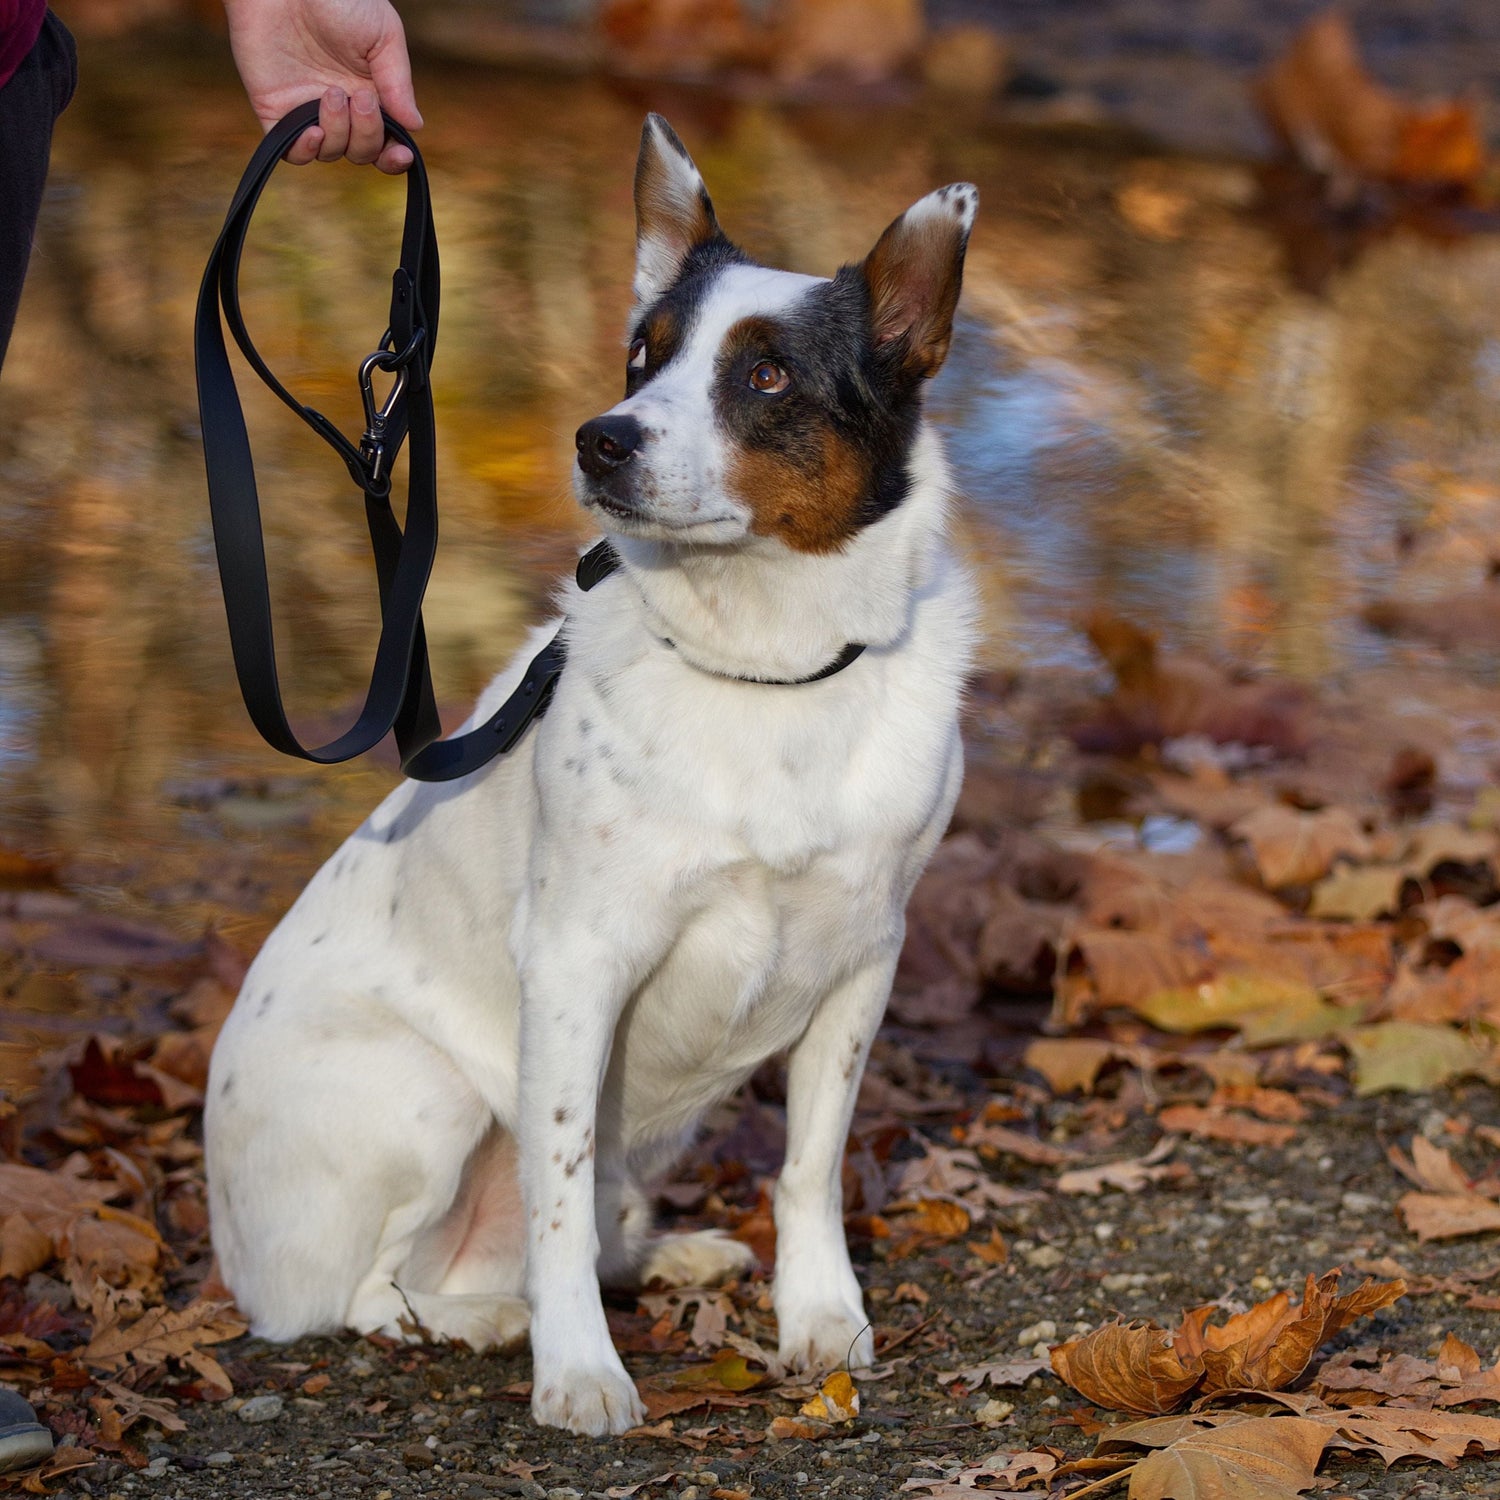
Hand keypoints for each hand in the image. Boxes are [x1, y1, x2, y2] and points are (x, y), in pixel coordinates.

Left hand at [224, 0, 422, 172]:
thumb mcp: (384, 34)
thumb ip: (398, 83)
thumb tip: (415, 126)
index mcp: (370, 93)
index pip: (385, 141)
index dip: (394, 157)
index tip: (401, 152)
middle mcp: (341, 108)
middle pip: (362, 152)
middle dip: (367, 134)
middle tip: (360, 97)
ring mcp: (307, 110)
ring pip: (332, 152)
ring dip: (339, 132)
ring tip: (332, 94)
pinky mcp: (276, 109)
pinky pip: (293, 152)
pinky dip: (306, 151)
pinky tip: (313, 132)